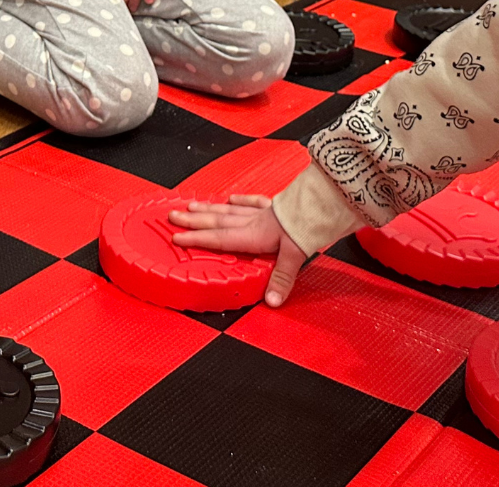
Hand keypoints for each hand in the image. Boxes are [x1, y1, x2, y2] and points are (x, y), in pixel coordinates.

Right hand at [169, 194, 307, 306]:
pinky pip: (253, 200)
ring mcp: (264, 211)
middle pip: (218, 220)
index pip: (220, 238)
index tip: (177, 237)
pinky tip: (232, 197)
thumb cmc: (309, 225)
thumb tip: (271, 301)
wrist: (325, 200)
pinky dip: (240, 199)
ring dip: (210, 208)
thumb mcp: (296, 255)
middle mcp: (254, 221)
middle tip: (173, 216)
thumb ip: (281, 278)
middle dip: (194, 220)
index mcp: (255, 234)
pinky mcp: (275, 204)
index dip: (197, 238)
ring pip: (230, 209)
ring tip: (193, 205)